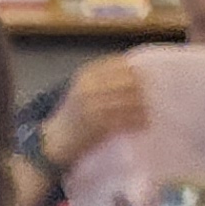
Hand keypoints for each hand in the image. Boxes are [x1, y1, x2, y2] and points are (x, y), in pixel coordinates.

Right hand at [38, 54, 148, 170]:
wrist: (55, 141)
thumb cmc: (74, 115)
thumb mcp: (83, 89)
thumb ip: (104, 80)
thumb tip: (138, 74)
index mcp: (86, 75)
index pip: (119, 64)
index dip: (134, 72)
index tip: (142, 81)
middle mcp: (88, 87)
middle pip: (129, 82)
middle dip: (142, 91)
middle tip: (149, 99)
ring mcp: (92, 106)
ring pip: (130, 101)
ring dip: (143, 108)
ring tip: (147, 114)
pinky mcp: (98, 125)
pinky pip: (126, 120)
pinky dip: (138, 122)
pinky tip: (143, 124)